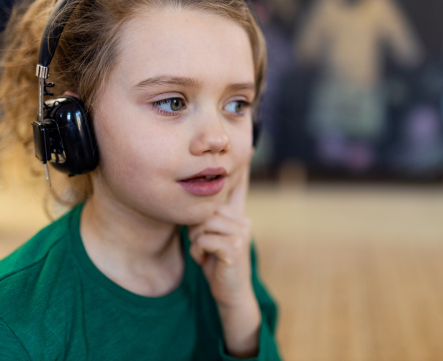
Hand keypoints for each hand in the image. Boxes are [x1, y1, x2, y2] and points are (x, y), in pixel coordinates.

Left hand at [188, 166, 253, 306]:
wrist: (231, 292)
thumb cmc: (217, 262)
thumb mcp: (212, 237)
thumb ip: (208, 219)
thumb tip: (195, 199)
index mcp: (238, 215)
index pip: (240, 187)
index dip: (241, 168)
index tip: (248, 149)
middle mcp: (243, 219)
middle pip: (206, 208)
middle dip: (196, 228)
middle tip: (203, 245)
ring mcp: (241, 232)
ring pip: (203, 223)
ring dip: (196, 242)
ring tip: (205, 253)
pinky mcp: (234, 246)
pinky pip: (204, 239)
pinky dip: (199, 251)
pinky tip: (206, 260)